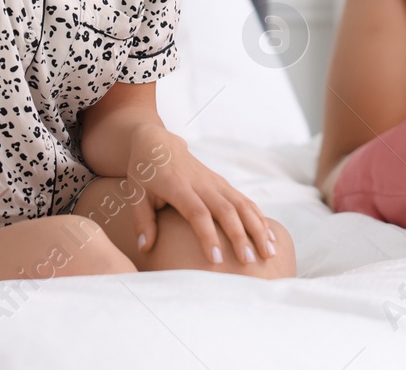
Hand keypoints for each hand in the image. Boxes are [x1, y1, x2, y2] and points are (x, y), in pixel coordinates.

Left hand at [120, 124, 279, 263]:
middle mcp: (202, 184)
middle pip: (227, 211)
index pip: (198, 213)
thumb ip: (142, 221)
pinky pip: (245, 200)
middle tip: (249, 261)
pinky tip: (269, 234)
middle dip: (240, 236)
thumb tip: (145, 248)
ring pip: (242, 205)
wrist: (158, 142)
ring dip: (257, 228)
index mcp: (179, 187)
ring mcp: (216, 182)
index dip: (208, 235)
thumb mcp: (136, 194)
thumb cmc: (145, 172)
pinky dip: (259, 217)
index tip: (216, 259)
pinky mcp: (223, 183)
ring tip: (269, 252)